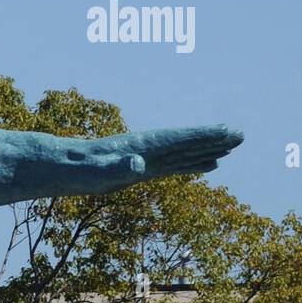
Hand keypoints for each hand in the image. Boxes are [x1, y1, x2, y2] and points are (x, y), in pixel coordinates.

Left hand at [85, 124, 242, 190]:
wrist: (61, 168)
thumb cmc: (77, 170)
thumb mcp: (98, 171)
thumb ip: (118, 167)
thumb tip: (138, 164)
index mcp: (141, 147)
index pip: (179, 140)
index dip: (203, 136)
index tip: (228, 131)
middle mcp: (148, 150)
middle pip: (187, 144)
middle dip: (213, 140)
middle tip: (241, 135)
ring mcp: (146, 159)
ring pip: (184, 154)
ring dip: (207, 150)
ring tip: (231, 147)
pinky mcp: (140, 171)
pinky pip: (174, 167)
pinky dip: (192, 165)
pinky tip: (207, 165)